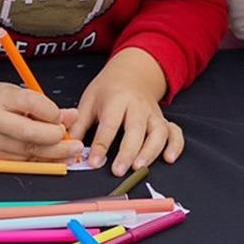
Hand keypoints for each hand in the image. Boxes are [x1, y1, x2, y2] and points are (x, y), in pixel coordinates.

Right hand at [0, 75, 82, 162]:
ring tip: (71, 151)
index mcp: (1, 98)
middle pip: (30, 134)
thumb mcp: (18, 93)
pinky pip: (23, 162)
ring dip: (54, 154)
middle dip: (57, 139)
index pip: (30, 103)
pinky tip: (55, 158)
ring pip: (29, 152)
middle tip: (75, 142)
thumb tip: (72, 117)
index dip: (51, 111)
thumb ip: (44, 106)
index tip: (63, 115)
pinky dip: (42, 160)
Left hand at [68, 48, 182, 176]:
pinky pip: (175, 132)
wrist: (131, 74)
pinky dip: (176, 145)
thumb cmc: (107, 91)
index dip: (101, 144)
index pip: (109, 123)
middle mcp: (137, 106)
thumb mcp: (88, 101)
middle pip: (135, 128)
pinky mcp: (163, 120)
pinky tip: (169, 159)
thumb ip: (79, 125)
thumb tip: (68, 147)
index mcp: (116, 99)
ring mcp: (153, 113)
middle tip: (118, 170)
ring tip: (139, 167)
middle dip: (127, 151)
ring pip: (157, 132)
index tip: (93, 162)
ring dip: (150, 150)